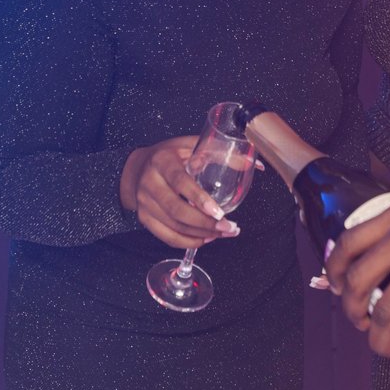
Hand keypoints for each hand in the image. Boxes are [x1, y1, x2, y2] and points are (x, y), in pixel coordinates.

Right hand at [120, 135, 239, 249]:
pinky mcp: (144, 219)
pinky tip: (205, 239)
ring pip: (174, 227)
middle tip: (229, 228)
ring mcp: (144, 203)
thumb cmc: (168, 156)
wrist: (135, 168)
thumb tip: (254, 164)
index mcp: (162, 161)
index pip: (180, 182)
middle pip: (177, 211)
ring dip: (201, 235)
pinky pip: (167, 237)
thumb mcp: (190, 146)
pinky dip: (188, 242)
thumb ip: (219, 153)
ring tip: (224, 233)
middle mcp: (150, 183)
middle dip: (205, 224)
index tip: (219, 212)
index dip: (200, 199)